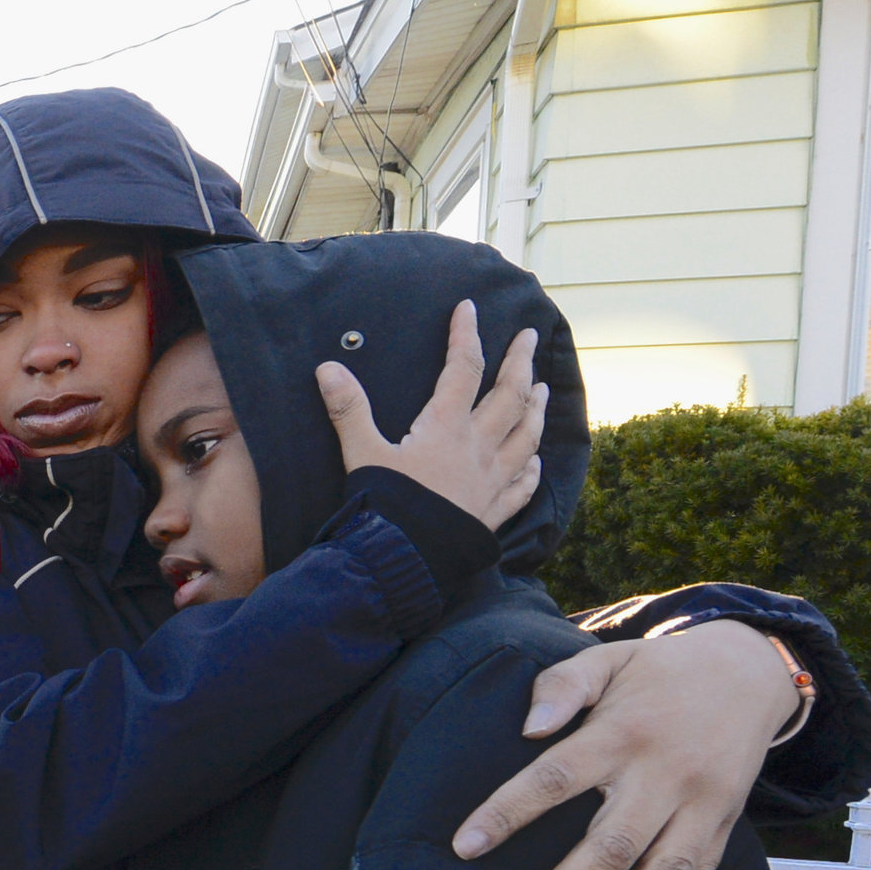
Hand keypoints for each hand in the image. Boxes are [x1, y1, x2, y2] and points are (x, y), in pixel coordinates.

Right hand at [317, 299, 547, 528]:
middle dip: (519, 362)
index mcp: (446, 427)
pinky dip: (533, 469)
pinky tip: (537, 461)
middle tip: (528, 337)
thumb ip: (348, 409)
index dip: (466, 335)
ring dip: (536, 408)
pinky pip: (524, 485)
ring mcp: (492, 480)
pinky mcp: (495, 511)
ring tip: (542, 388)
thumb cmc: (386, 506)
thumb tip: (328, 367)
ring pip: (526, 435)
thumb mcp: (361, 454)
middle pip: (509, 395)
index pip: (463, 369)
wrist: (410, 561)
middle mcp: (478, 448)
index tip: (469, 308)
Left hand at [452, 620, 801, 869]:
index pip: (553, 777)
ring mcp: (700, 806)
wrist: (749, 673)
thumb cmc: (657, 672)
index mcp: (622, 735)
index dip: (508, 812)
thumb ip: (563, 686)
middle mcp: (664, 775)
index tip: (463, 847)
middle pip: (613, 844)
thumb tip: (529, 726)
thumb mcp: (608, 660)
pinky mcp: (724, 826)